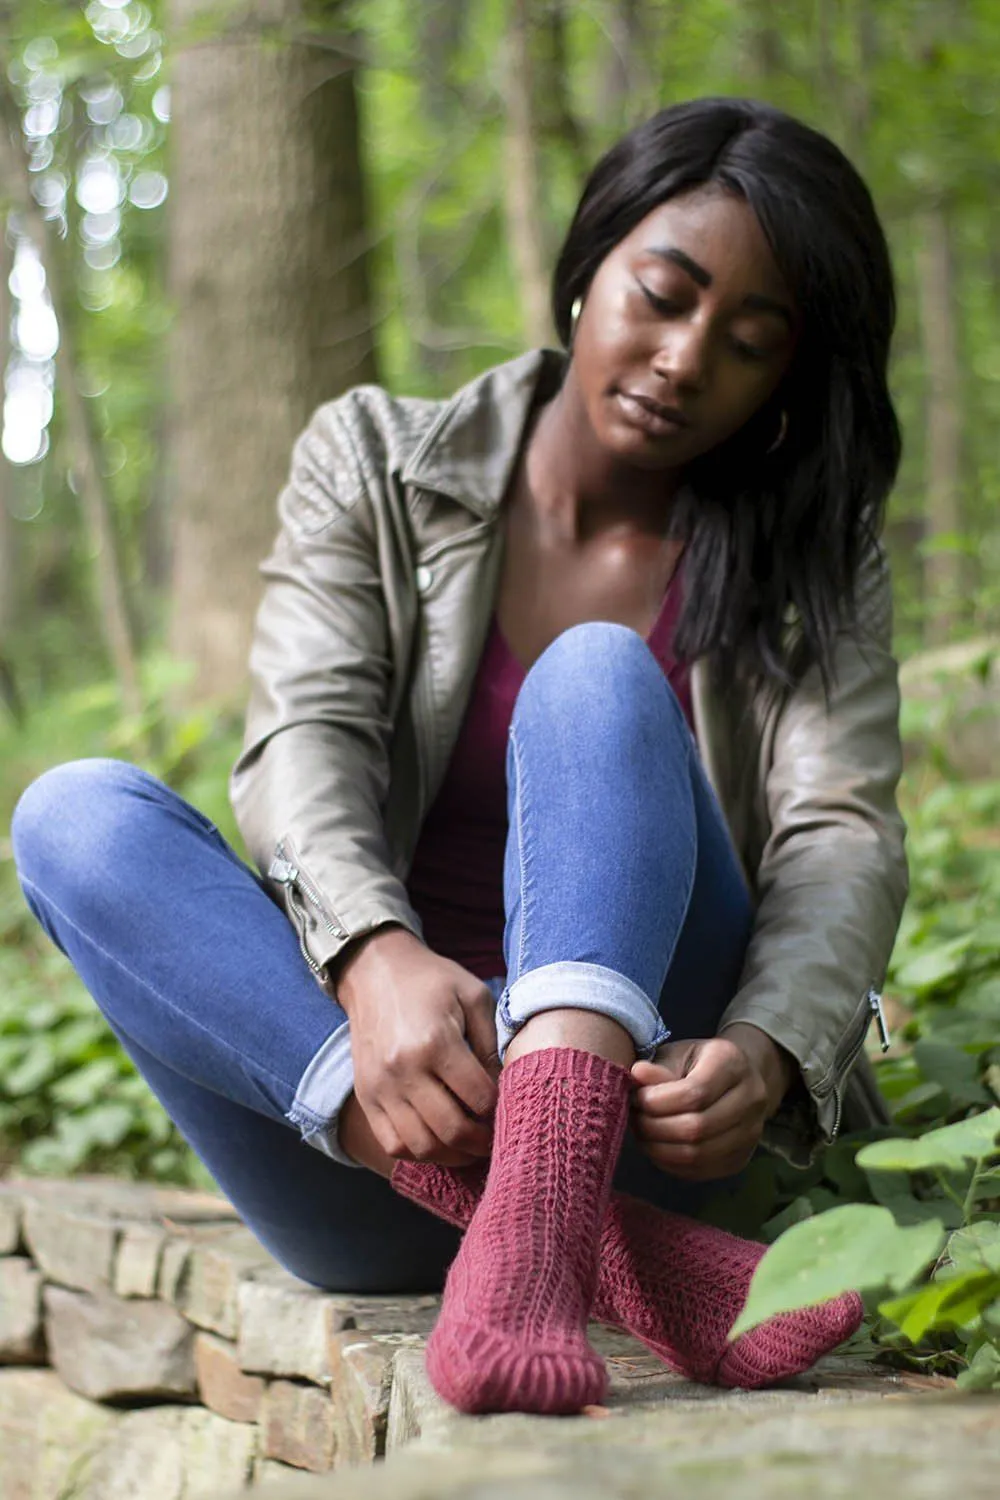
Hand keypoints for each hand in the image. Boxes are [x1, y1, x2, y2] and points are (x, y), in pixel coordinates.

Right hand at [335, 925, 499, 1165]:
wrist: (374, 971)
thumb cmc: (430, 980)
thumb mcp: (473, 996)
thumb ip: (492, 1042)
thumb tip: (506, 1087)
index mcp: (435, 1042)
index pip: (479, 1097)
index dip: (500, 1108)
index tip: (508, 1106)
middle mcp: (403, 1070)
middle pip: (451, 1130)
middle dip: (481, 1141)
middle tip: (495, 1136)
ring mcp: (380, 1088)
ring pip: (421, 1146)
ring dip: (452, 1154)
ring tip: (470, 1143)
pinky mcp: (365, 1096)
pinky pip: (393, 1144)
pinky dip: (419, 1152)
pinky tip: (438, 1140)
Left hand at [629, 1025, 793, 1180]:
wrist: (734, 1081)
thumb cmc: (698, 1064)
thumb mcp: (678, 1054)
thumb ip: (659, 1068)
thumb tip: (637, 1075)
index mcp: (733, 1064)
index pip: (696, 1093)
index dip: (659, 1101)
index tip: (637, 1098)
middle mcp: (751, 1099)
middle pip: (697, 1127)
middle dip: (656, 1127)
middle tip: (635, 1118)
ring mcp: (751, 1134)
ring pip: (698, 1154)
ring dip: (660, 1148)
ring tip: (642, 1133)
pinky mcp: (740, 1159)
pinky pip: (700, 1170)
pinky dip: (670, 1163)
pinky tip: (656, 1147)